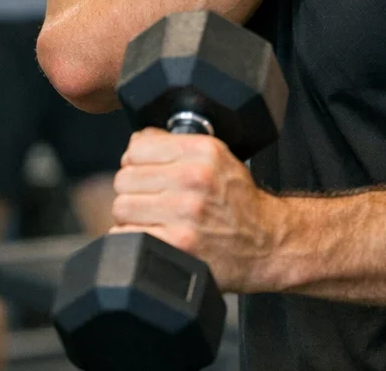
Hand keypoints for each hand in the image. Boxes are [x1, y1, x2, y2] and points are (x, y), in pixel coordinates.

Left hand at [111, 128, 280, 292]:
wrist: (264, 242)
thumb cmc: (239, 202)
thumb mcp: (219, 158)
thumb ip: (178, 145)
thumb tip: (137, 141)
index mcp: (204, 151)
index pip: (137, 147)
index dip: (137, 160)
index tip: (147, 170)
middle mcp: (194, 177)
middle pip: (125, 178)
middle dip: (134, 189)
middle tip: (153, 198)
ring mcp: (184, 212)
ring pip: (121, 207)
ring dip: (132, 215)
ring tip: (154, 218)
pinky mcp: (176, 244)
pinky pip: (125, 236)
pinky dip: (133, 238)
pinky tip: (154, 235)